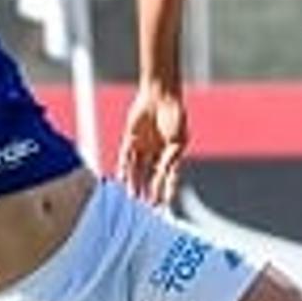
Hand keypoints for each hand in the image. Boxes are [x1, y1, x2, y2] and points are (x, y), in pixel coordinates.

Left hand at [119, 84, 189, 205]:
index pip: (168, 176)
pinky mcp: (130, 138)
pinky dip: (123, 168)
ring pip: (137, 169)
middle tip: (147, 206)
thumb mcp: (178, 141)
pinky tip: (122, 179)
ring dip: (135, 183)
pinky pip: (125, 157)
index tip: (164, 204)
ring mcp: (142, 145)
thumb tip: (165, 177)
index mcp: (170, 152)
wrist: (161, 94)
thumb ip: (171, 159)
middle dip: (149, 190)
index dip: (166, 190)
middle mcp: (155, 151)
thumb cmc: (174, 115)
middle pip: (151, 176)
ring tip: (133, 197)